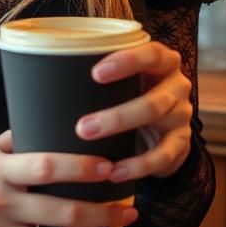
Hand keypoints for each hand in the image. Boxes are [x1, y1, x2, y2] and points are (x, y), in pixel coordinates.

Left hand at [74, 41, 192, 182]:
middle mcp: (176, 85)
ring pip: (157, 123)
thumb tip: (44, 77)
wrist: (162, 129)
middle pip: (153, 99)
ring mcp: (181, 115)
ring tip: (93, 147)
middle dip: (117, 115)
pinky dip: (137, 166)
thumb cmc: (130, 94)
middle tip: (82, 127)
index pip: (152, 54)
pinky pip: (162, 156)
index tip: (95, 73)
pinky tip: (113, 173)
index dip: (127, 61)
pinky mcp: (181, 143)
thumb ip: (100, 75)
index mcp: (162, 62)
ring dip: (122, 136)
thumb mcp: (123, 80)